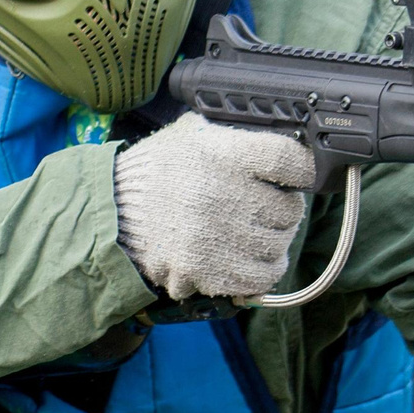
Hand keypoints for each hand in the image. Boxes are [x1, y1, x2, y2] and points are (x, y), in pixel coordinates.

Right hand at [113, 116, 315, 299]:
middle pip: (289, 209)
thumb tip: (285, 144)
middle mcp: (219, 194)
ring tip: (258, 235)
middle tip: (269, 208)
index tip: (300, 176)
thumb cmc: (156, 171)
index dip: (303, 170)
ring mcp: (213, 236)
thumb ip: (233, 138)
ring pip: (278, 247)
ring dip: (273, 243)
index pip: (288, 161)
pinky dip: (261, 271)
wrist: (110, 211)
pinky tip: (250, 260)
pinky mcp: (205, 269)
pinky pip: (258, 278)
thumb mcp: (191, 135)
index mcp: (220, 153)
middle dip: (283, 210)